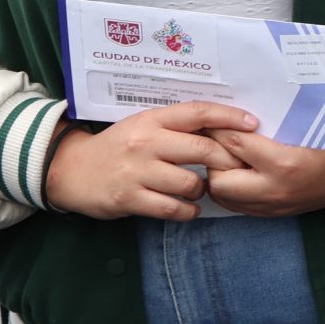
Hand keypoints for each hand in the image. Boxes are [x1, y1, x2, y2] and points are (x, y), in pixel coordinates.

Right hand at [44, 102, 257, 220]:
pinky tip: (189, 208)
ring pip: (190, 182)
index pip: (198, 112)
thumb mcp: (144, 126)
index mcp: (152, 120)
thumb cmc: (118, 146)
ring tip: (201, 189)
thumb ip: (177, 126)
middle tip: (233, 168)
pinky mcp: (129, 198)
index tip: (253, 123)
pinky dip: (187, 211)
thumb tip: (224, 127)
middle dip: (226, 161)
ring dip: (204, 189)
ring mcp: (137, 171)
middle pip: (202, 150)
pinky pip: (172, 208)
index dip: (229, 117)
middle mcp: (146, 142)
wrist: (72, 170)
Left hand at [205, 129, 324, 217]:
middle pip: (220, 178)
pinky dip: (228, 189)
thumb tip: (227, 121)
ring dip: (219, 176)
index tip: (211, 121)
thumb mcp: (296, 131)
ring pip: (222, 195)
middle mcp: (272, 189)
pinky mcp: (266, 215)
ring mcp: (268, 206)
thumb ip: (261, 130)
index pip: (236, 144)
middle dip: (214, 160)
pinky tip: (235, 176)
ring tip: (228, 160)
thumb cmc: (322, 145)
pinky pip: (232, 205)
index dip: (219, 130)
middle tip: (221, 145)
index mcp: (282, 163)